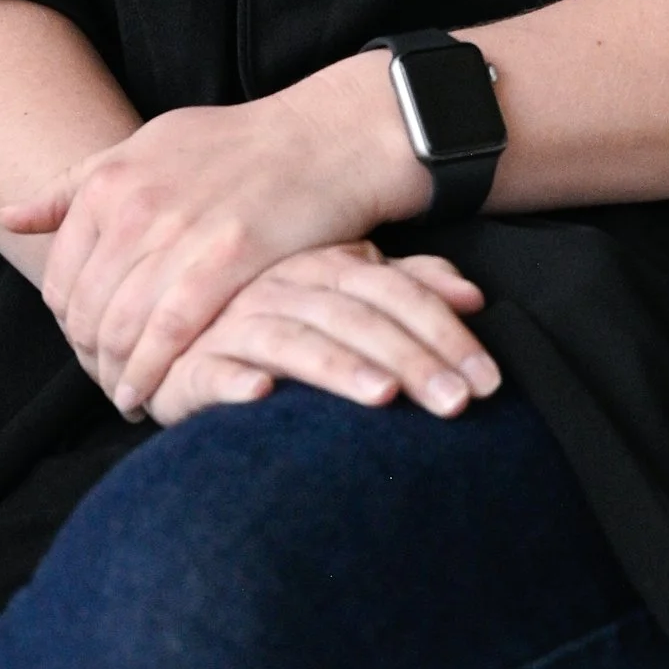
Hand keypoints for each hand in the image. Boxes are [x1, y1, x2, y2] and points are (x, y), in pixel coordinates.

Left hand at [0, 58, 429, 415]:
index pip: (60, 278)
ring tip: (126, 396)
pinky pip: (168, 335)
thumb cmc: (238, 145)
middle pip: (86, 311)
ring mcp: (179, 234)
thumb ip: (77, 184)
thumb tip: (10, 216)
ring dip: (116, 375)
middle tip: (107, 382)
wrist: (325, 139)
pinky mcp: (227, 262)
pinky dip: (151, 373)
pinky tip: (149, 395)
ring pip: (121, 329)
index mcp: (109, 180)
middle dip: (91, 358)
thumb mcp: (148, 145)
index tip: (89, 347)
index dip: (69, 325)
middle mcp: (134, 206)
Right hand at [144, 246, 502, 426]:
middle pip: (355, 318)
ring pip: (291, 339)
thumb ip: (410, 288)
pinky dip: (233, 380)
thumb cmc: (281, 318)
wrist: (181, 335)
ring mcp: (231, 324)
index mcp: (323, 266)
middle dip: (411, 359)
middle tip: (457, 402)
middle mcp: (279, 287)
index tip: (488, 379)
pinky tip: (261, 395)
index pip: (395, 292)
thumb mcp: (350, 294)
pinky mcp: (187, 365)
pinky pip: (209, 370)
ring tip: (382, 396)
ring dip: (336, 367)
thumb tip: (474, 296)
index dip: (444, 331)